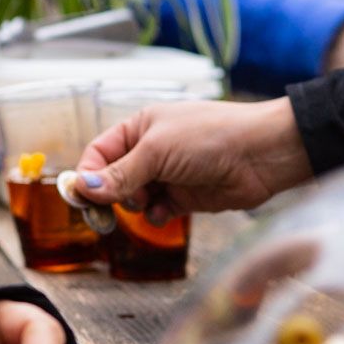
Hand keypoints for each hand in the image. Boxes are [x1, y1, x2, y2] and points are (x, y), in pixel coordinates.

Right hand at [75, 97, 312, 222]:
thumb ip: (120, 174)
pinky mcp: (185, 197)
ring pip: (133, 198)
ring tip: (148, 202)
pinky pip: (157, 211)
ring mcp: (168, 174)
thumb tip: (83, 188)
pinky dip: (155, 216)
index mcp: (140, 127)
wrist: (261, 155)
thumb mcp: (157, 152)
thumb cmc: (210, 138)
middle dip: (110, 195)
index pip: (99, 153)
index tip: (82, 198)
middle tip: (110, 210)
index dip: (88, 175)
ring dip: (135, 206)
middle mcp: (151, 150)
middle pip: (113, 179)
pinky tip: (166, 213)